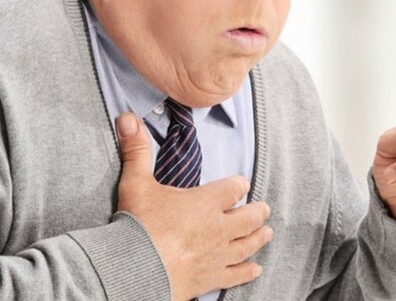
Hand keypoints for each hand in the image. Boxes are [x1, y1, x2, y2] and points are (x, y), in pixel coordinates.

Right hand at [114, 112, 272, 299]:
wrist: (135, 270)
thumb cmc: (138, 226)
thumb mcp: (136, 183)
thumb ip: (136, 150)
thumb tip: (128, 117)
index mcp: (204, 202)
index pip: (232, 188)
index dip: (239, 184)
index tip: (242, 183)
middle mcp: (217, 228)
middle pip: (247, 217)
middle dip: (257, 212)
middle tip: (264, 209)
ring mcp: (216, 255)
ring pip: (247, 245)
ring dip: (258, 238)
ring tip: (267, 233)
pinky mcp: (210, 279)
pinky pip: (236, 274)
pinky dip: (247, 271)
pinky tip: (255, 269)